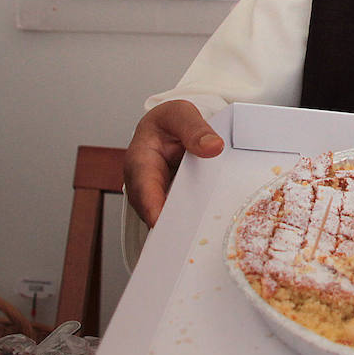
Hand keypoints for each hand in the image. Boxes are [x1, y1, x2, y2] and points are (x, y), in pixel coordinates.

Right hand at [124, 100, 224, 226]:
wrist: (170, 129)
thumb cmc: (169, 123)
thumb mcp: (180, 114)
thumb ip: (195, 129)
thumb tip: (214, 146)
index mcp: (140, 161)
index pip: (143, 186)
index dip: (151, 206)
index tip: (161, 221)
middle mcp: (144, 186)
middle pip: (154, 211)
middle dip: (170, 226)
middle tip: (188, 239)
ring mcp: (158, 198)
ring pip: (169, 219)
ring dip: (184, 229)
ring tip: (202, 238)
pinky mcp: (174, 205)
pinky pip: (183, 217)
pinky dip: (194, 223)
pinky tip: (211, 229)